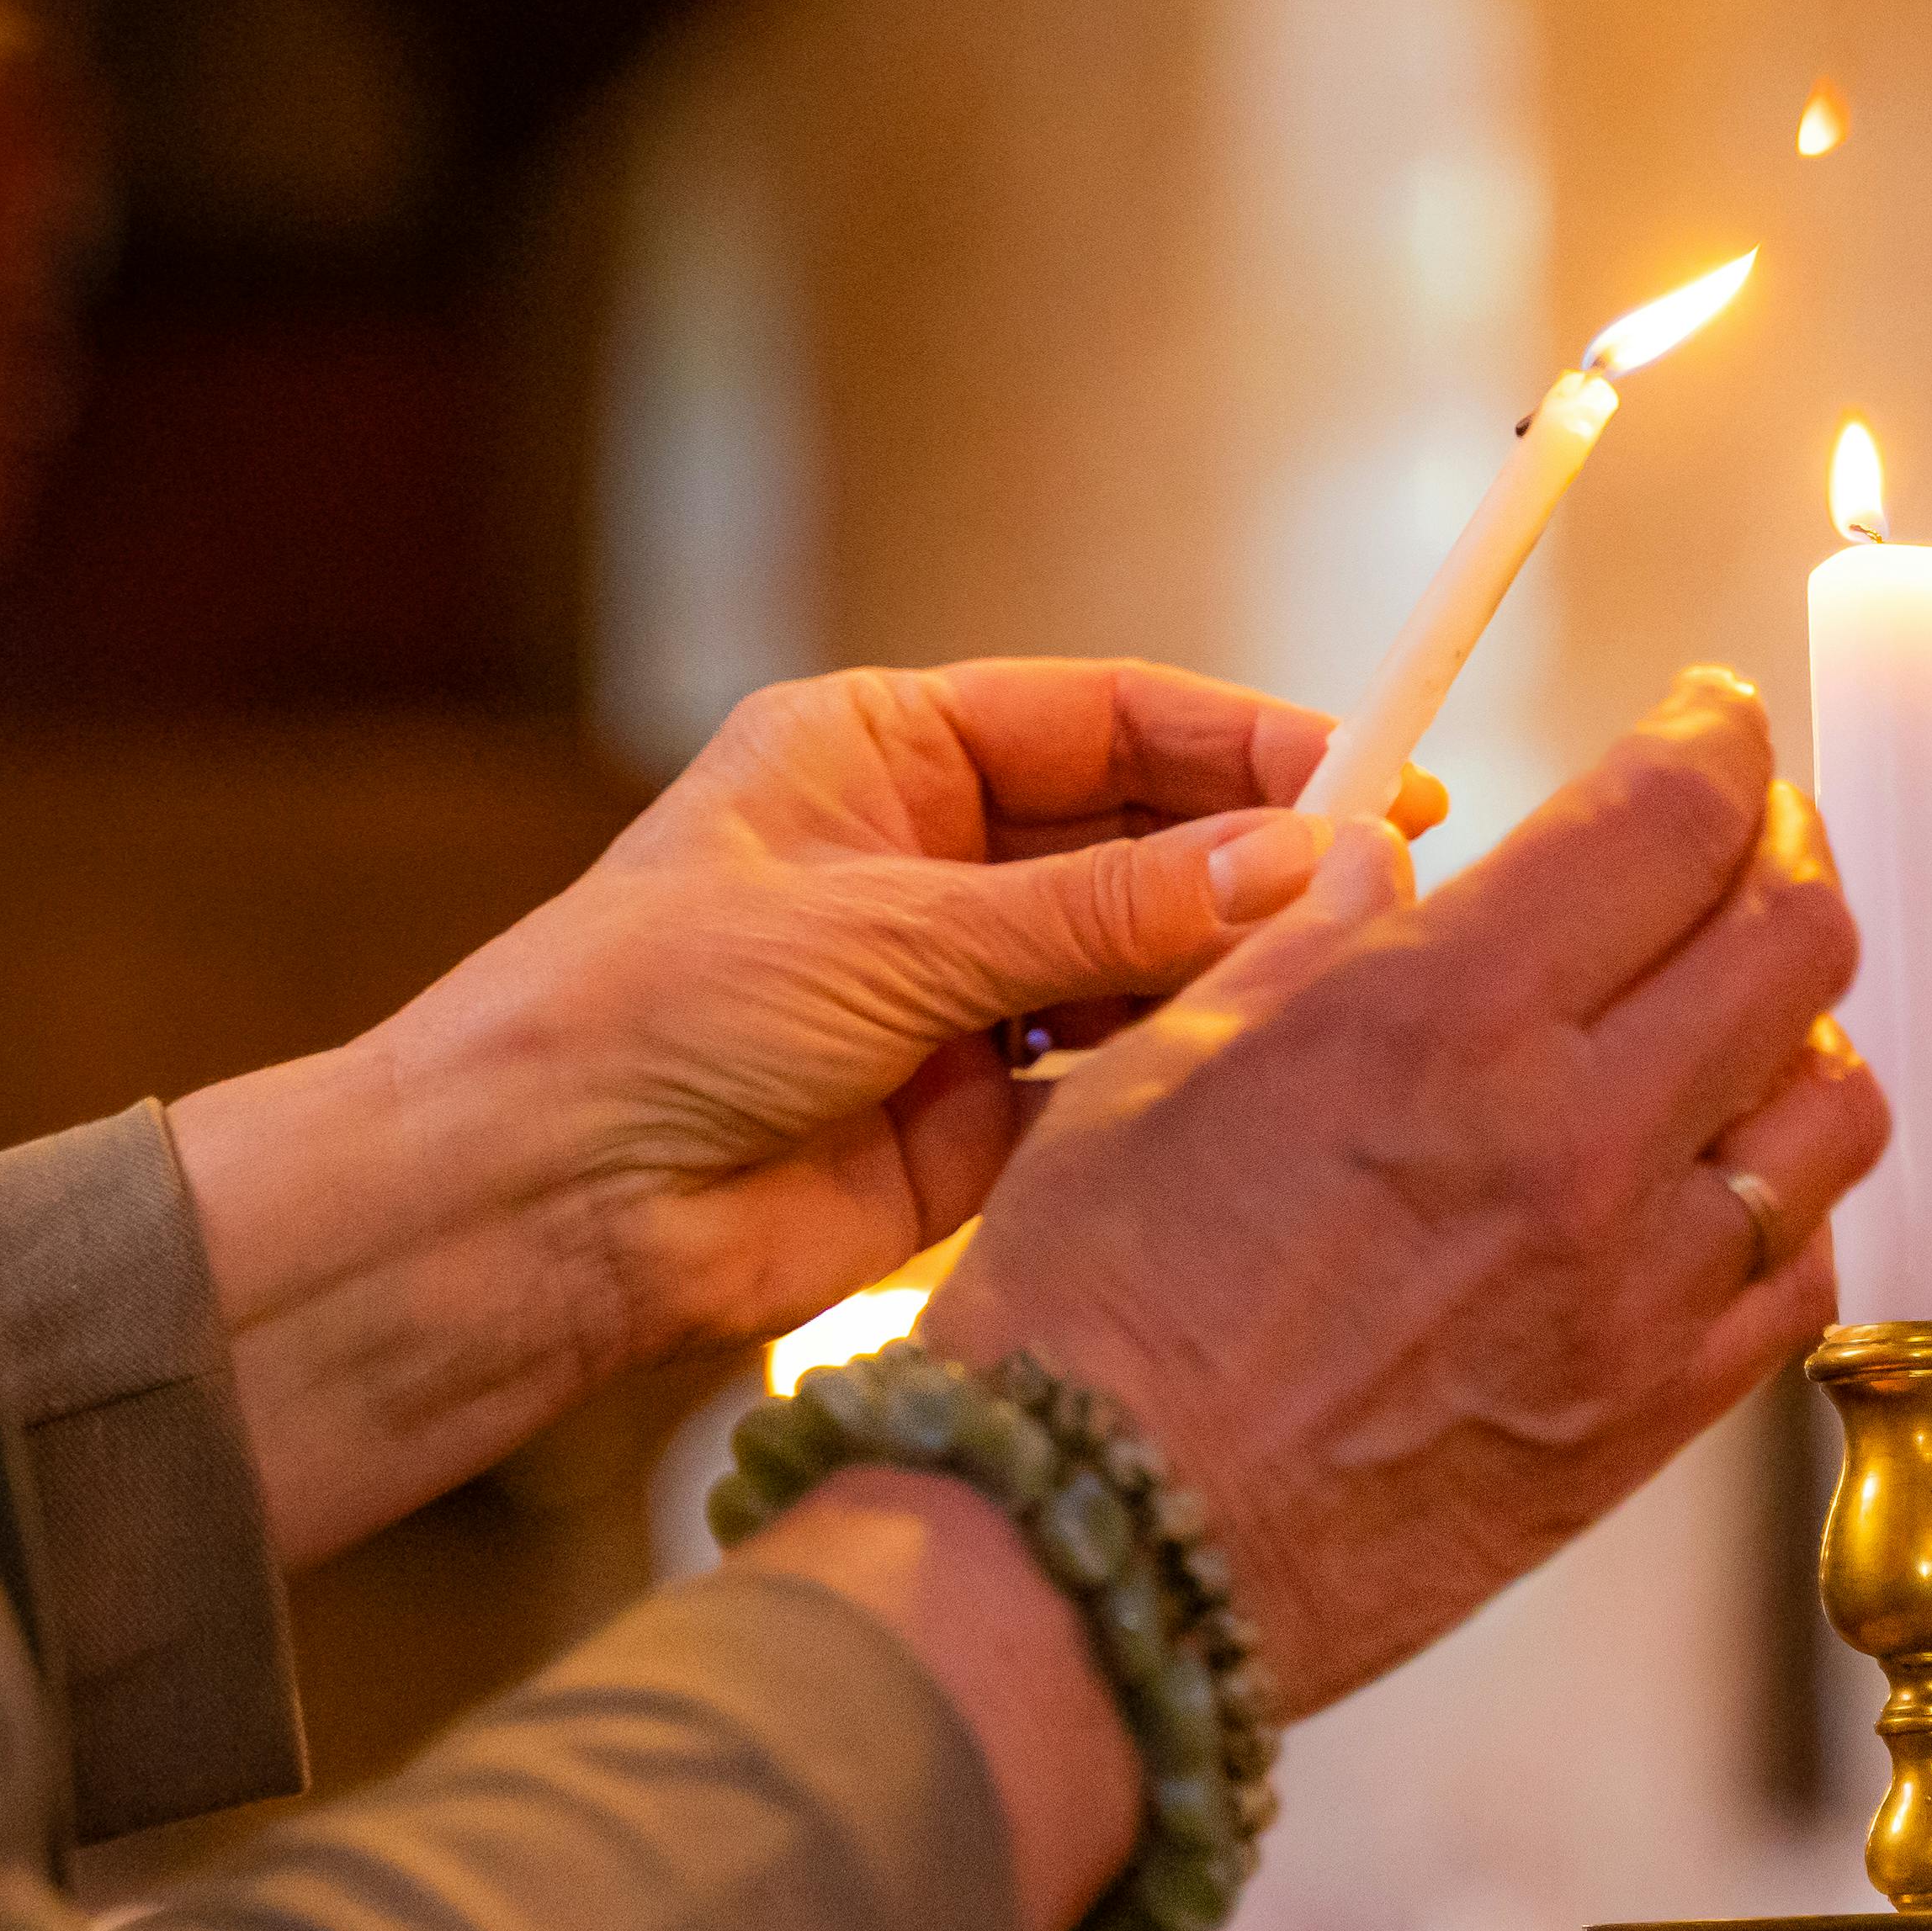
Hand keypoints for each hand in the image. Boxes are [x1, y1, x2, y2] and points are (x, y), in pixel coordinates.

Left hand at [170, 660, 1443, 1567]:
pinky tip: (1252, 1067)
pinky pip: (1110, 1079)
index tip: (1378, 771)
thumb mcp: (893, 933)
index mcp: (884, 754)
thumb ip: (1103, 911)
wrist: (538, 1211)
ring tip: (1334, 982)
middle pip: (1141, 835)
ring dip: (1228, 970)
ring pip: (1143, 962)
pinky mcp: (973, 1122)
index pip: (1108, 719)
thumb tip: (1294, 859)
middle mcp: (931, 860)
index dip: (1246, 743)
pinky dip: (1178, 1072)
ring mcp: (956, 992)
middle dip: (1257, 858)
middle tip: (1393, 886)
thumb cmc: (656, 1016)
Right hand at [919, 667, 1889, 1722]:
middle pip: (1800, 937)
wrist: (1093, 1556)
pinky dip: (1782, 1202)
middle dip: (1786, 852)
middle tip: (1743, 842)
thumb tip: (1392, 860)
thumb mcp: (1174, 1058)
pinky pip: (1799, 1273)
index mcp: (1447, 1015)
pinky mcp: (1649, 1415)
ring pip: (1835, 1104)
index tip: (1715, 720)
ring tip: (1731, 1017)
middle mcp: (1573, 1138)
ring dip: (1802, 1031)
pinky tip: (1712, 1182)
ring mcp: (1632, 1287)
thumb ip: (1319, 937)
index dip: (1720, 737)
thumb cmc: (1095, 1312)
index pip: (1675, 815)